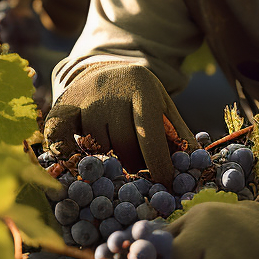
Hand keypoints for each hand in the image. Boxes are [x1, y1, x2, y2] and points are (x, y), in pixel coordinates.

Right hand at [44, 63, 194, 184]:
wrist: (104, 72)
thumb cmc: (139, 97)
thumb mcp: (163, 106)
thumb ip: (180, 133)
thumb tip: (198, 163)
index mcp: (141, 87)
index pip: (150, 134)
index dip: (159, 164)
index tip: (165, 186)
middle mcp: (109, 91)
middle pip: (122, 146)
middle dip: (135, 166)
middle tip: (141, 175)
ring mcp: (83, 99)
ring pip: (97, 149)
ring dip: (108, 162)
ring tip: (117, 158)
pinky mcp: (60, 108)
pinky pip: (61, 141)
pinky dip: (69, 156)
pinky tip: (79, 164)